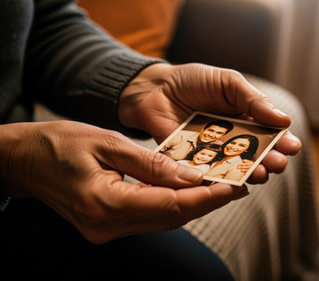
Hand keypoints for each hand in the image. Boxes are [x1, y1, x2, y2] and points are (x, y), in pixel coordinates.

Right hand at [0, 121, 248, 242]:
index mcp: (106, 202)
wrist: (26, 161)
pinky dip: (173, 205)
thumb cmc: (61, 144)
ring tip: (222, 186)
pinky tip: (189, 190)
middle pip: (171, 217)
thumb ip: (152, 163)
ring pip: (164, 221)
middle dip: (207, 202)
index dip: (206, 196)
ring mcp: (106, 230)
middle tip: (237, 184)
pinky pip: (150, 218)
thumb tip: (192, 174)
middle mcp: (107, 225)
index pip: (169, 205)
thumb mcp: (108, 143)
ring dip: (193, 204)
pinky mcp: (108, 226)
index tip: (234, 185)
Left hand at [118, 63, 301, 182]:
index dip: (281, 141)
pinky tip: (231, 182)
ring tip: (260, 173)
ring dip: (251, 172)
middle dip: (270, 160)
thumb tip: (284, 119)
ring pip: (237, 166)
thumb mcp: (228, 82)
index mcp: (245, 117)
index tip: (291, 147)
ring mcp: (214, 151)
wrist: (155, 88)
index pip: (269, 132)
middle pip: (257, 153)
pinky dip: (221, 179)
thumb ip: (252, 99)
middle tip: (278, 164)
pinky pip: (209, 174)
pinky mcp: (194, 162)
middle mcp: (233, 138)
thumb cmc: (193, 81)